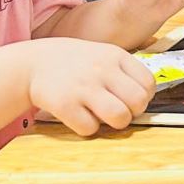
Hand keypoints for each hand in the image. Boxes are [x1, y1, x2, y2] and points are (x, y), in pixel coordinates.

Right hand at [23, 38, 155, 136]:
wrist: (35, 63)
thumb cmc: (76, 63)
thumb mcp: (104, 54)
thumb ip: (125, 71)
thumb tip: (147, 96)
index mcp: (116, 56)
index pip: (148, 83)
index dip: (145, 96)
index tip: (134, 100)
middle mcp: (102, 70)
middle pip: (138, 101)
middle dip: (134, 112)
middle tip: (122, 111)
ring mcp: (84, 87)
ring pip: (119, 116)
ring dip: (116, 123)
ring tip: (107, 118)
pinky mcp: (65, 105)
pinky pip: (90, 128)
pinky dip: (89, 128)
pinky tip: (83, 118)